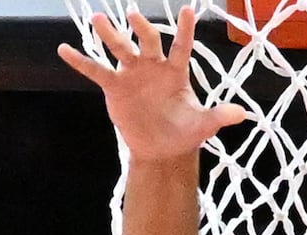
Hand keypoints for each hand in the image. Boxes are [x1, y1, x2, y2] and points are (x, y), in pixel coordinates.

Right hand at [57, 2, 250, 164]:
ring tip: (97, 18)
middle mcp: (153, 66)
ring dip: (109, 35)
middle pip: (147, 41)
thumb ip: (219, 116)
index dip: (185, 29)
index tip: (188, 9)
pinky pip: (96, 71)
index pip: (182, 46)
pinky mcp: (115, 86)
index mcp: (177, 71)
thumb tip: (242, 114)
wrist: (161, 148)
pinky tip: (64, 50)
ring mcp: (132, 73)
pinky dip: (81, 61)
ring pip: (120, 49)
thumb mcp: (203, 125)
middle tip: (132, 14)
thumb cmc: (184, 131)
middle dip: (141, 28)